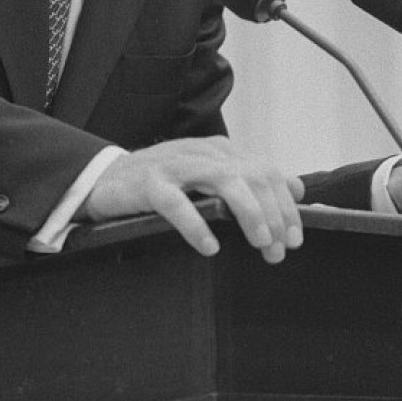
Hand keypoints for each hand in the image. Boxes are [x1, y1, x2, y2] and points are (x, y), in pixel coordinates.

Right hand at [80, 136, 305, 262]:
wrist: (104, 179)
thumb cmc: (161, 182)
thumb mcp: (209, 176)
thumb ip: (251, 179)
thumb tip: (297, 187)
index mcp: (218, 151)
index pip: (266, 169)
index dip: (286, 204)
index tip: (295, 237)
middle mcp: (201, 152)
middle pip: (252, 174)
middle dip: (273, 213)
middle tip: (279, 250)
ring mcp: (175, 165)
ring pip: (224, 180)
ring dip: (248, 212)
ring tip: (260, 242)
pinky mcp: (149, 183)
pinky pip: (176, 203)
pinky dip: (196, 225)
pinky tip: (209, 246)